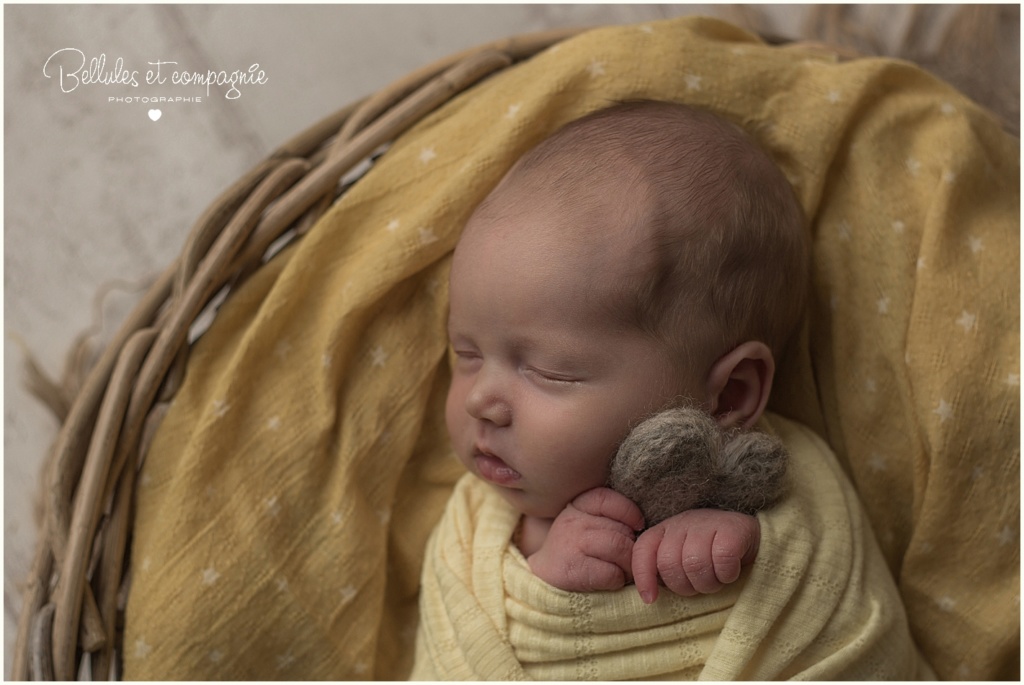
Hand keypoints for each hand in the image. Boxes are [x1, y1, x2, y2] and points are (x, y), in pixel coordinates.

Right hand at [527, 487, 644, 591]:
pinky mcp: (572, 569)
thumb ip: (609, 519)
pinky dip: (618, 580)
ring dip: (629, 565)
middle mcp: (573, 521)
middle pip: (620, 530)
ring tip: (624, 571)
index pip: (608, 499)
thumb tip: (645, 530)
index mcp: (578, 505)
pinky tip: (610, 581)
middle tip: (629, 560)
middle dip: (632, 548)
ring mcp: (571, 544)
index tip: (638, 526)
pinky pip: (611, 572)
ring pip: (619, 548)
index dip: (629, 512)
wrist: (543, 576)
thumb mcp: (586, 523)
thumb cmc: (575, 550)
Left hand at [632, 509, 759, 602]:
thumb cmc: (712, 557)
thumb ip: (664, 571)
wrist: (754, 539)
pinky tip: (732, 572)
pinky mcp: (733, 528)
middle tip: (701, 585)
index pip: (643, 550)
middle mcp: (683, 523)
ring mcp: (707, 522)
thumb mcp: (683, 561)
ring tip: (717, 580)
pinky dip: (727, 574)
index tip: (651, 599)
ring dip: (708, 583)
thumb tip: (648, 597)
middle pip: (669, 564)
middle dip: (685, 586)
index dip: (643, 577)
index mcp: (666, 530)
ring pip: (695, 563)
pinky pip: (722, 559)